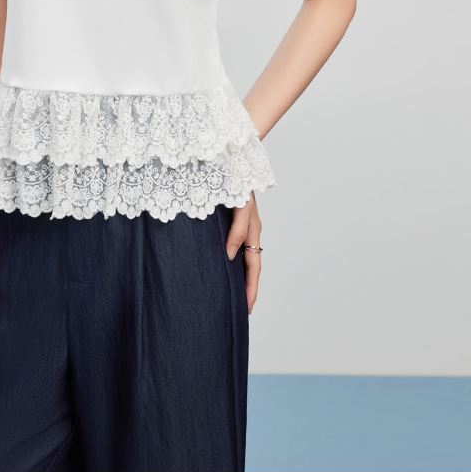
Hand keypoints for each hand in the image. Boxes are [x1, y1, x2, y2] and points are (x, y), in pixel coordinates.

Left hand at [225, 193, 262, 313]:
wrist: (232, 160)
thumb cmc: (239, 181)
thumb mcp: (241, 207)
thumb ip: (238, 231)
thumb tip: (230, 256)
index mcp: (254, 231)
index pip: (253, 268)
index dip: (251, 289)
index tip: (247, 309)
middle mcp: (247, 232)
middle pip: (248, 267)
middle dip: (245, 289)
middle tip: (239, 310)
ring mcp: (238, 227)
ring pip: (239, 258)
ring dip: (236, 276)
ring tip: (227, 294)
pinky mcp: (226, 222)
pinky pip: (229, 246)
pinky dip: (226, 261)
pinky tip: (217, 266)